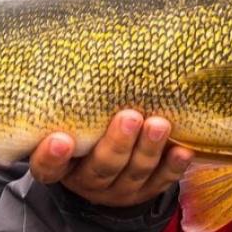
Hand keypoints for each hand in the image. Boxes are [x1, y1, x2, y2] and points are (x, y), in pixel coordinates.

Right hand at [29, 110, 193, 207]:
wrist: (109, 157)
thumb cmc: (85, 123)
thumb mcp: (72, 115)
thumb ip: (74, 97)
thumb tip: (80, 42)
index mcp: (61, 163)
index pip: (48, 167)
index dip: (52, 156)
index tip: (61, 139)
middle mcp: (87, 180)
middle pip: (100, 168)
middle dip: (117, 144)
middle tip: (129, 117)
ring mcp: (118, 189)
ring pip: (134, 173)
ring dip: (148, 149)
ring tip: (159, 125)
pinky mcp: (146, 190)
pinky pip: (161, 181)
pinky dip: (173, 167)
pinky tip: (182, 150)